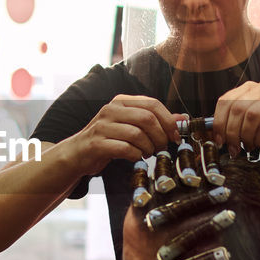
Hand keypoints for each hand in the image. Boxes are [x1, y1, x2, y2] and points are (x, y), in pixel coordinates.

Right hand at [63, 95, 182, 175]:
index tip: (175, 136)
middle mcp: (111, 109)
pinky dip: (135, 155)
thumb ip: (154, 120)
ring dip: (148, 148)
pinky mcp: (97, 143)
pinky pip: (125, 148)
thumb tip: (182, 118)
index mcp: (121, 101)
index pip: (152, 104)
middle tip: (162, 147)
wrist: (77, 153)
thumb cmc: (108, 139)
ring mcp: (102, 126)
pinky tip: (136, 157)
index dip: (169, 121)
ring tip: (147, 153)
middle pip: (147, 118)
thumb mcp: (130, 125)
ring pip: (137, 134)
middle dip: (160, 136)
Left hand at [212, 80, 259, 154]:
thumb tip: (210, 133)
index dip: (218, 123)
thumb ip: (232, 124)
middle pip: (236, 109)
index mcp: (248, 88)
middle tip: (234, 149)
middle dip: (231, 133)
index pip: (225, 101)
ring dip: (246, 136)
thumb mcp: (249, 125)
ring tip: (250, 146)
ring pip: (250, 116)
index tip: (218, 140)